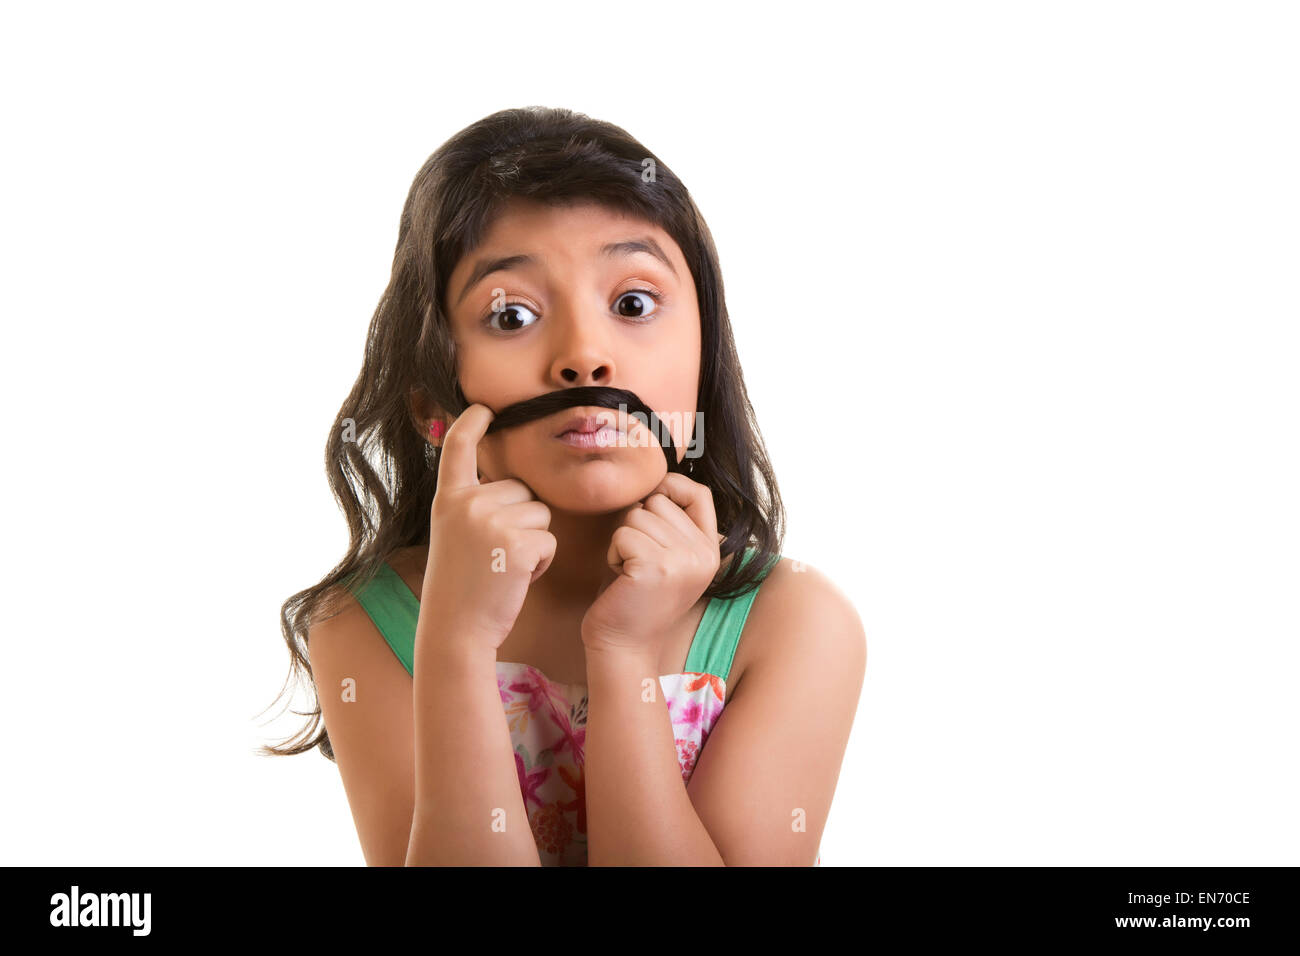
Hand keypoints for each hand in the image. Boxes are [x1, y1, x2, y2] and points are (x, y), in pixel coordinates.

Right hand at [421, 403, 555, 653]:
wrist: (456, 630)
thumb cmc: (461, 589)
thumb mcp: (456, 536)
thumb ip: (476, 507)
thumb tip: (517, 488)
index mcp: (449, 500)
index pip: (458, 449)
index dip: (471, 423)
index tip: (483, 407)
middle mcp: (467, 503)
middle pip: (522, 490)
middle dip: (521, 520)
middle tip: (494, 556)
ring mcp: (491, 521)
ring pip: (541, 514)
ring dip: (533, 542)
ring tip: (502, 568)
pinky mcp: (517, 543)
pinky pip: (549, 540)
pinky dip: (541, 563)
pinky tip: (514, 579)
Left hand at [581, 472, 721, 653]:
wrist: (624, 647)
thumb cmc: (635, 597)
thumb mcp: (666, 556)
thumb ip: (671, 523)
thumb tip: (658, 478)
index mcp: (711, 550)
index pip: (699, 493)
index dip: (671, 487)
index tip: (651, 503)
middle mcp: (704, 554)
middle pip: (658, 502)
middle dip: (637, 525)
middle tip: (637, 562)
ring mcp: (683, 561)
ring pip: (637, 516)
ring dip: (622, 541)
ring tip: (629, 573)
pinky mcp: (656, 567)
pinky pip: (622, 534)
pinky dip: (613, 554)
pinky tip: (621, 579)